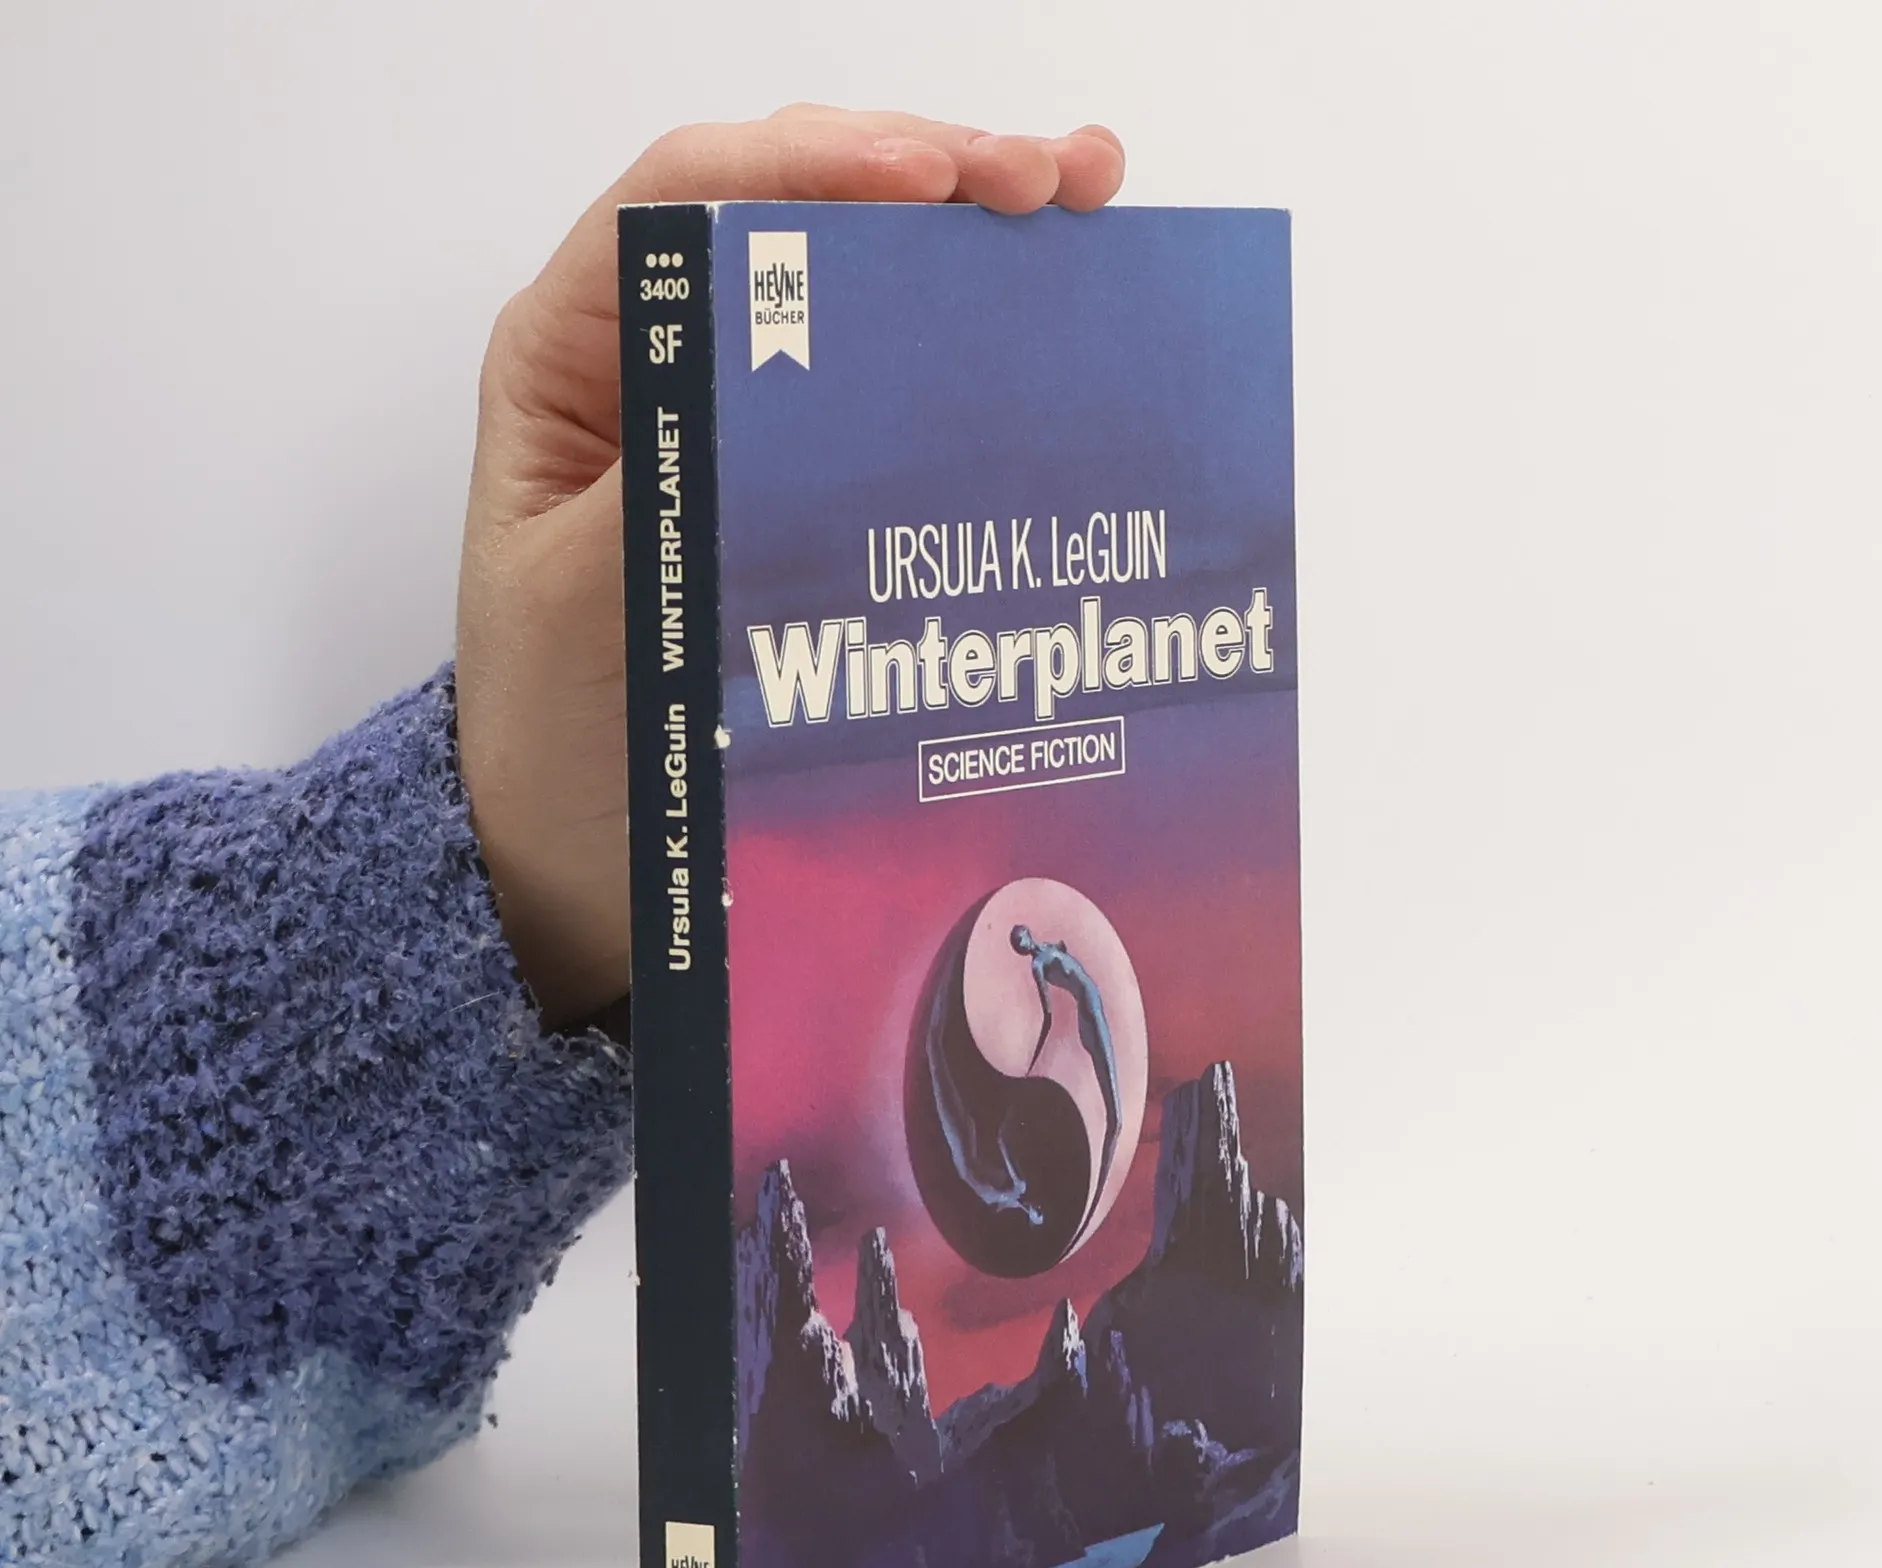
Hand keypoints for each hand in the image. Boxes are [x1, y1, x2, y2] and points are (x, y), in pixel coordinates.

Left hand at [454, 106, 1126, 1027]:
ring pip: (862, 278)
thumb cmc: (553, 730)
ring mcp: (750, 415)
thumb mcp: (582, 610)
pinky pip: (902, 385)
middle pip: (797, 210)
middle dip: (926, 173)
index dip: (814, 163)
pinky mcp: (812, 486)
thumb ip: (669, 493)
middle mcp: (668, 359)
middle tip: (1044, 184)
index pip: (689, 201)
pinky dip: (981, 337)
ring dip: (973, 230)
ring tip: (1083, 199)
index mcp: (581, 357)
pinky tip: (1064, 308)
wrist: (577, 845)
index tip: (929, 182)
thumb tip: (793, 400)